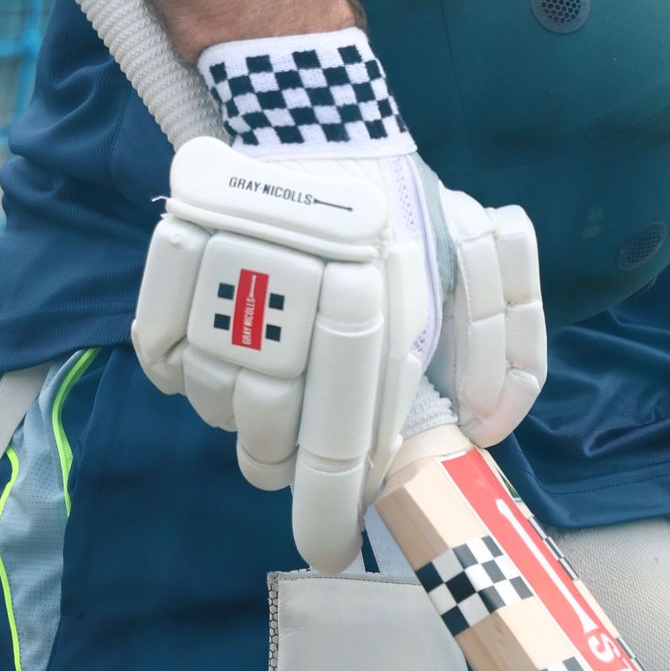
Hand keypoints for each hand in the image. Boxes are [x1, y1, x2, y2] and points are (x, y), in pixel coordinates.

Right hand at [133, 132, 543, 572]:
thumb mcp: (473, 249)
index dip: (330, 510)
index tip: (331, 551)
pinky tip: (231, 337)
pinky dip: (194, 367)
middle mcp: (289, 297)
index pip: (338, 441)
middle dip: (290, 459)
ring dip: (245, 409)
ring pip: (218, 405)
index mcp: (368, 299)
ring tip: (275, 367)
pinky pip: (169, 363)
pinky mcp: (171, 267)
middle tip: (305, 443)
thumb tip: (488, 423)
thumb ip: (501, 333)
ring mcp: (219, 284)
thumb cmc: (398, 201)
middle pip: (268, 440)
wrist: (315, 119)